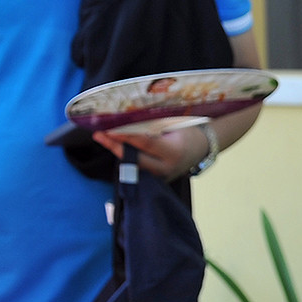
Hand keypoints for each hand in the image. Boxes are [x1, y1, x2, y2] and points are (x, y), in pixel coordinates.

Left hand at [93, 127, 208, 179]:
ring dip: (118, 152)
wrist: (202, 147)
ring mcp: (162, 177)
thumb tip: (127, 121)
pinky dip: (126, 159)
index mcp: (174, 151)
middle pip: (135, 159)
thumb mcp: (175, 125)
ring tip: (103, 138)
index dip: (126, 136)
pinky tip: (116, 147)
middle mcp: (167, 168)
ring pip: (133, 167)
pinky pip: (138, 170)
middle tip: (99, 135)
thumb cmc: (188, 131)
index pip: (145, 143)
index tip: (110, 128)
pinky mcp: (158, 181)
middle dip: (115, 146)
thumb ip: (153, 126)